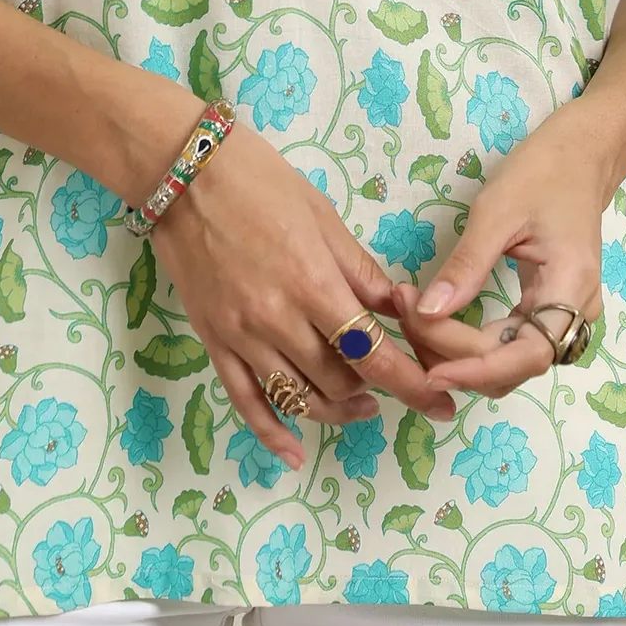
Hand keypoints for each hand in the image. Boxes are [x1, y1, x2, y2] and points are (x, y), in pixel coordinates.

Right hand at [149, 122, 457, 468]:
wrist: (184, 172)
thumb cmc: (260, 181)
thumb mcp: (323, 216)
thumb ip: (361, 272)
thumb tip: (400, 311)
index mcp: (313, 282)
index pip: (374, 353)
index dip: (413, 386)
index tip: (441, 404)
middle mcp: (278, 318)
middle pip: (340, 380)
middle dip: (376, 388)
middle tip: (396, 381)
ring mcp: (242, 335)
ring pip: (299, 398)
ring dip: (336, 409)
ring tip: (359, 405)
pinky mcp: (214, 341)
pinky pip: (245, 401)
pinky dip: (271, 433)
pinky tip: (292, 453)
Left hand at [389, 118, 608, 398]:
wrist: (579, 157)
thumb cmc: (542, 173)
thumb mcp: (497, 211)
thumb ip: (465, 266)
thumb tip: (427, 312)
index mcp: (571, 287)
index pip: (525, 355)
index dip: (475, 369)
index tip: (426, 368)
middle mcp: (576, 314)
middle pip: (512, 363)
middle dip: (454, 353)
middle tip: (404, 314)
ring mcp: (566, 316)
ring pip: (508, 360)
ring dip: (459, 352)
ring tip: (412, 316)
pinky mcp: (548, 310)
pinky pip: (509, 342)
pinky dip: (471, 340)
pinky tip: (437, 321)